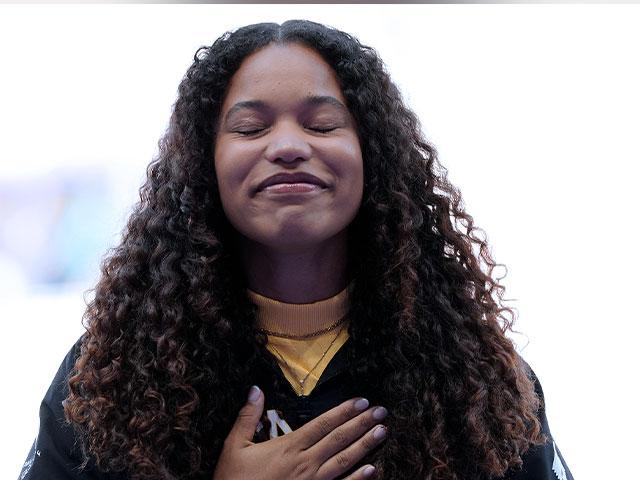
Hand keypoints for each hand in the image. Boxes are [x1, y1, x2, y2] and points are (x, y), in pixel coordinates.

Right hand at [212, 386, 387, 479]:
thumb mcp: (234, 446)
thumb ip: (248, 417)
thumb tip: (256, 389)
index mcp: (288, 447)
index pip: (323, 424)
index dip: (343, 411)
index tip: (362, 401)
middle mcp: (305, 464)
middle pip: (339, 439)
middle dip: (361, 423)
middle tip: (382, 411)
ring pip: (344, 461)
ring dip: (365, 445)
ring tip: (382, 432)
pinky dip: (358, 479)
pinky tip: (373, 470)